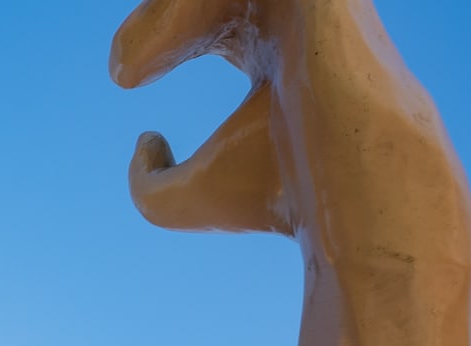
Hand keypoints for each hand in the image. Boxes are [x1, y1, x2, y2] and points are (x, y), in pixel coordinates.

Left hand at [109, 0, 462, 249]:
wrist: (345, 193)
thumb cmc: (276, 194)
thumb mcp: (182, 200)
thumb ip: (148, 182)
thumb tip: (147, 142)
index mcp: (278, 52)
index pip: (214, 13)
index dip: (158, 32)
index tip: (125, 76)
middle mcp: (298, 20)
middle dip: (160, 14)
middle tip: (125, 68)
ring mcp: (312, 1)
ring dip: (165, 13)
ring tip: (128, 65)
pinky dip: (186, 7)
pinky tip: (162, 41)